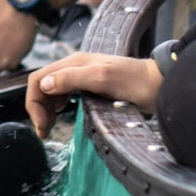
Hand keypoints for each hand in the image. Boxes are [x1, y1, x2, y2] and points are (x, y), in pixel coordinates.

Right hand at [24, 53, 161, 137]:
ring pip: (51, 89)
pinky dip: (56, 106)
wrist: (161, 84)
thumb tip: (44, 85)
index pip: (38, 78)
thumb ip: (72, 78)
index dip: (34, 102)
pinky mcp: (90, 85)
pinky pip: (63, 93)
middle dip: (38, 108)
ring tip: (50, 127)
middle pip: (42, 84)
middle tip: (45, 132)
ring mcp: (82, 75)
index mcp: (74, 62)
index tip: (43, 126)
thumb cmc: (136, 83)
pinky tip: (61, 115)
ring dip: (45, 108)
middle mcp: (75, 67)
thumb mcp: (103, 79)